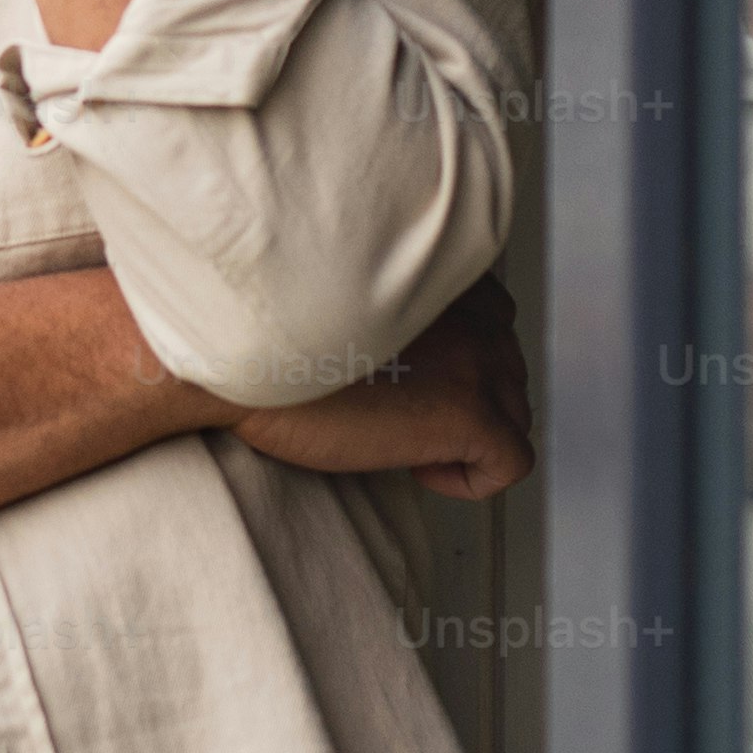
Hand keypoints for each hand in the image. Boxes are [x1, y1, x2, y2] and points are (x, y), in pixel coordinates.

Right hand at [231, 274, 533, 502]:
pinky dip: (470, 478)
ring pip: (515, 415)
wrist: (237, 353)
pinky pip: (510, 463)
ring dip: (467, 437)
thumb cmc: (267, 331)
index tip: (410, 380)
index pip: (494, 317)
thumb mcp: (340, 296)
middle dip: (466, 401)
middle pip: (508, 370)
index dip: (456, 360)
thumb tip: (404, 357)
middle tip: (402, 417)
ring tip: (404, 442)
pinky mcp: (469, 415)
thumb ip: (391, 308)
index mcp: (441, 274)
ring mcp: (476, 363)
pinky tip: (417, 469)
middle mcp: (471, 311)